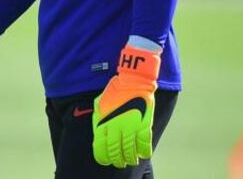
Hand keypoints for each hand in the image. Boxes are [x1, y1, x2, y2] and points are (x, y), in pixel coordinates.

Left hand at [92, 45, 160, 167]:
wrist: (133, 80)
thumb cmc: (115, 90)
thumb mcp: (99, 103)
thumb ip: (98, 118)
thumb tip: (98, 132)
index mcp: (103, 123)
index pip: (100, 149)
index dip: (103, 158)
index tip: (106, 160)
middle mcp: (116, 128)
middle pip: (115, 153)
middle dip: (117, 161)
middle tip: (120, 162)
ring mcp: (130, 127)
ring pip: (130, 153)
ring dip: (130, 159)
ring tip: (131, 159)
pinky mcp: (144, 125)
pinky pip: (144, 146)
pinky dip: (144, 152)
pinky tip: (142, 154)